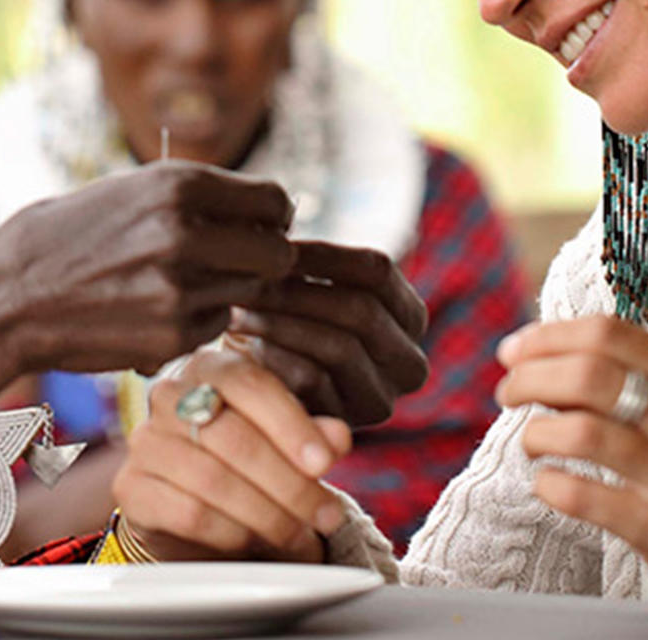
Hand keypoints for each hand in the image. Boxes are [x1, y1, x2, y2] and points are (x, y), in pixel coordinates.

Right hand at [0, 160, 296, 377]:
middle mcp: (185, 232)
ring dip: (227, 289)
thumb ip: (198, 196)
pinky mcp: (170, 334)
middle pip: (277, 253)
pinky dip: (198, 320)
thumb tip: (270, 209)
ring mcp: (179, 288)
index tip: (259, 226)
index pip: (274, 200)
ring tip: (178, 282)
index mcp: (178, 184)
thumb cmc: (70, 236)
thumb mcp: (133, 191)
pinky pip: (215, 325)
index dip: (274, 216)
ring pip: (248, 292)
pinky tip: (156, 309)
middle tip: (237, 262)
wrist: (8, 297)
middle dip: (265, 258)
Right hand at [112, 349, 352, 562]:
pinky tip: (253, 539)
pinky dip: (231, 532)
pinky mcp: (131, 488)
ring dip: (267, 513)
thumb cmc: (244, 461)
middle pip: (234, 437)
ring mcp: (145, 441)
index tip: (325, 462)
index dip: (292, 424)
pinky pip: (188, 513)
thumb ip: (311, 435)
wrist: (191, 508)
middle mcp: (170, 396)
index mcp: (210, 367)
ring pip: (213, 478)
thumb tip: (336, 436)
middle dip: (290, 483)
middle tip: (325, 513)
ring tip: (298, 533)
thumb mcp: (284, 441)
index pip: (250, 384)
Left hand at [225, 241, 429, 426]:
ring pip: (339, 346)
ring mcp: (382, 400)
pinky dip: (273, 357)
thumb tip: (279, 220)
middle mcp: (410, 362)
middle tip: (246, 276)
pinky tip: (238, 343)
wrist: (257, 394)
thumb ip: (304, 262)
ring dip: (281, 321)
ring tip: (237, 305)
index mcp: (410, 317)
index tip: (272, 244)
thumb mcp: (303, 288)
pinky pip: (313, 382)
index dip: (322, 254)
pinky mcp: (346, 427)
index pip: (377, 271)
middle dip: (297, 290)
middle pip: (360, 309)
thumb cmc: (281, 324)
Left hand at [497, 315, 647, 611]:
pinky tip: (547, 482)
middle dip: (529, 379)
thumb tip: (541, 350)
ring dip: (535, 433)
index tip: (513, 352)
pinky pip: (583, 496)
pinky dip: (549, 484)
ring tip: (532, 441)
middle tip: (509, 394)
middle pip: (587, 375)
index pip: (606, 333)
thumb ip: (631, 371)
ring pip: (580, 432)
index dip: (546, 337)